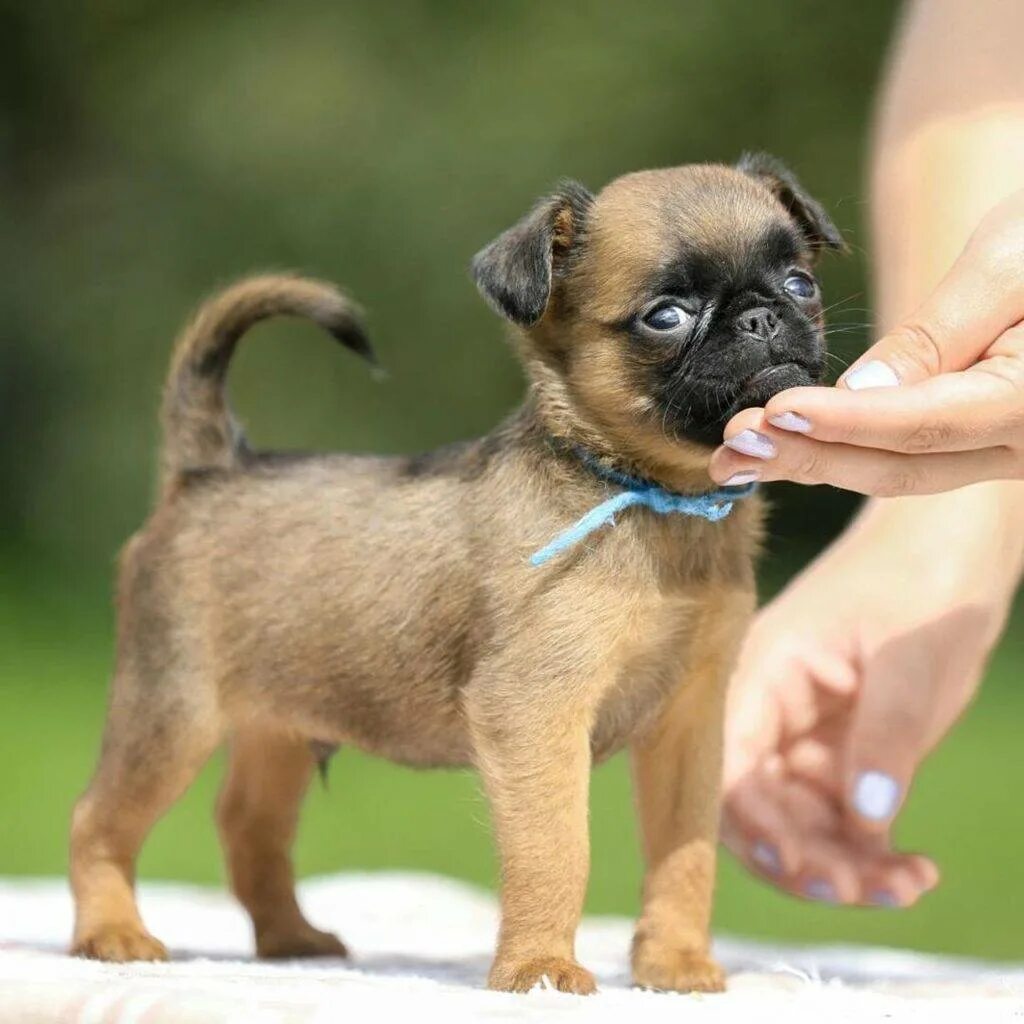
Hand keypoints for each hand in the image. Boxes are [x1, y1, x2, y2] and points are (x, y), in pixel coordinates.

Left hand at [709, 190, 1023, 494]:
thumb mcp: (1010, 260)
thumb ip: (937, 333)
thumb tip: (859, 392)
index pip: (923, 424)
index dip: (842, 423)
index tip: (772, 414)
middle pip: (902, 466)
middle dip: (808, 458)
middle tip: (729, 451)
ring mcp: (1007, 452)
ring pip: (902, 472)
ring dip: (815, 464)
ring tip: (735, 458)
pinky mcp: (984, 442)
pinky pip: (912, 458)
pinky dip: (845, 452)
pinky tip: (787, 446)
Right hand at [721, 498, 1014, 904]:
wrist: (948, 549)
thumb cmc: (921, 583)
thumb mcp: (909, 658)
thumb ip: (886, 735)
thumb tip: (867, 820)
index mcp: (762, 673)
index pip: (727, 761)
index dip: (749, 821)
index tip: (800, 864)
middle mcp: (768, 712)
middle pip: (754, 807)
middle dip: (799, 858)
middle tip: (859, 889)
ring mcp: (801, 736)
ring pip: (797, 824)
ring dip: (841, 867)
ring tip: (904, 887)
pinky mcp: (838, 755)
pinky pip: (839, 820)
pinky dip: (872, 853)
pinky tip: (915, 870)